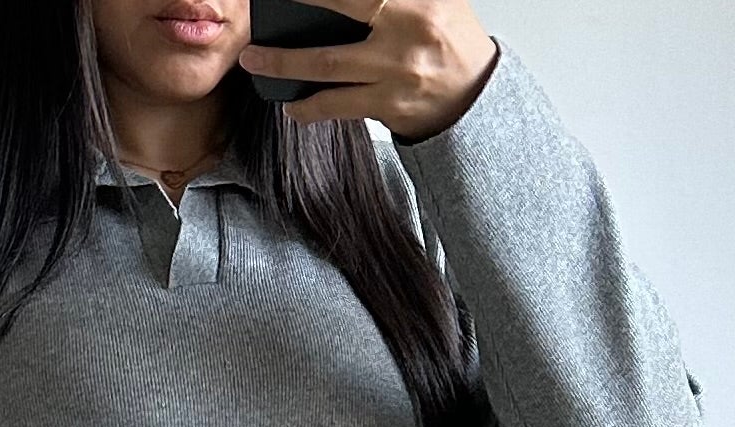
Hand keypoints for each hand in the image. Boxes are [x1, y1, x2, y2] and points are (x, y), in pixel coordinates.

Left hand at [237, 0, 497, 142]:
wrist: (478, 99)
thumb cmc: (449, 42)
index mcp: (416, 0)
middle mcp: (406, 32)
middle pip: (338, 13)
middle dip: (294, 18)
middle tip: (257, 26)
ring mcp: (396, 73)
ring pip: (329, 68)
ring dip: (286, 67)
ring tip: (257, 63)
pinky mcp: (389, 107)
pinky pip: (340, 107)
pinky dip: (312, 108)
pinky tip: (294, 106)